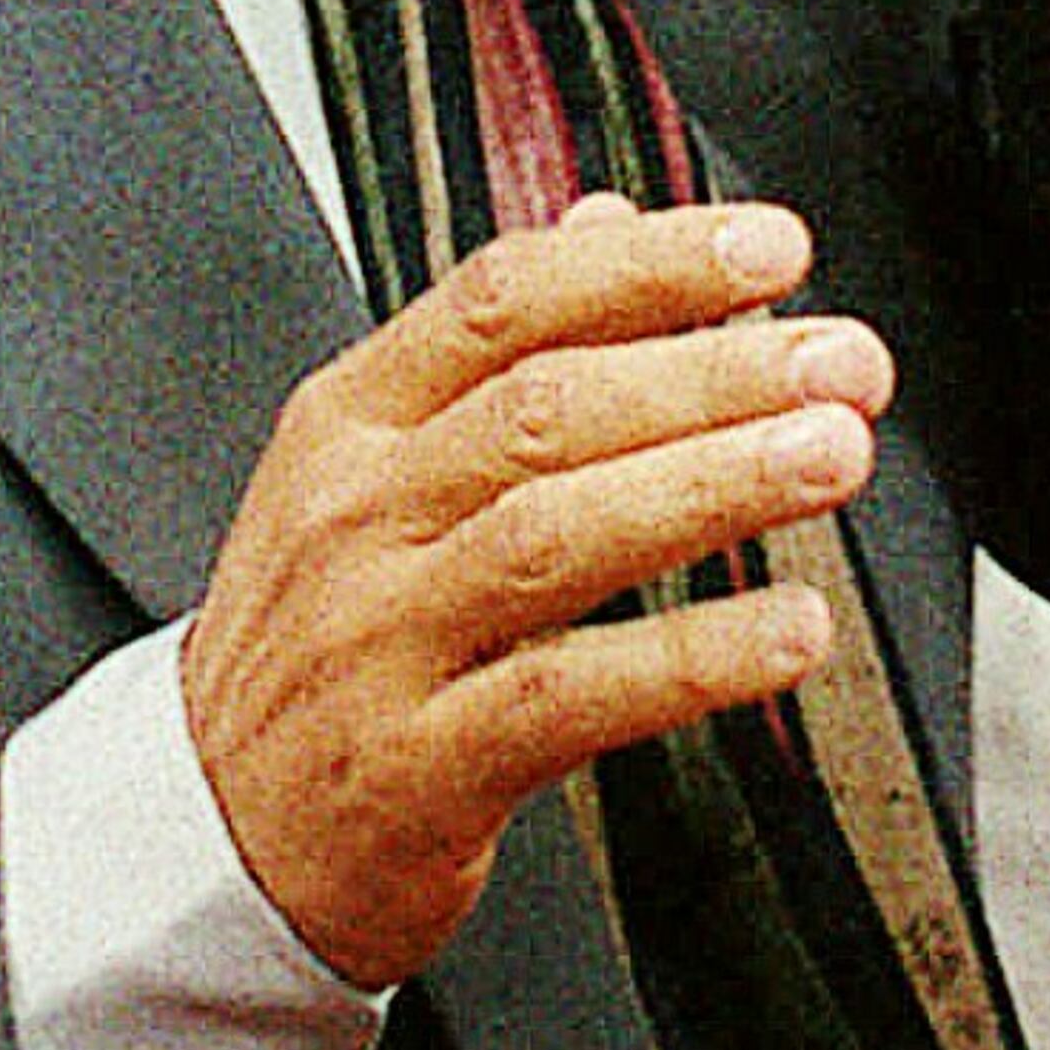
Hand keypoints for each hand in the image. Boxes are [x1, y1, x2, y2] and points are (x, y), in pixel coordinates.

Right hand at [181, 196, 892, 988]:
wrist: (204, 834)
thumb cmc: (318, 637)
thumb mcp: (366, 467)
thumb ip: (492, 342)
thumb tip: (610, 215)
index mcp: (349, 420)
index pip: (504, 298)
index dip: (647, 265)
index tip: (769, 249)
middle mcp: (357, 514)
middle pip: (548, 407)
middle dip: (714, 369)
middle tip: (845, 360)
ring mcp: (379, 640)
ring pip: (560, 533)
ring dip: (715, 484)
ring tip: (832, 455)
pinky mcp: (418, 768)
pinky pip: (568, 696)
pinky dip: (691, 659)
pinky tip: (789, 629)